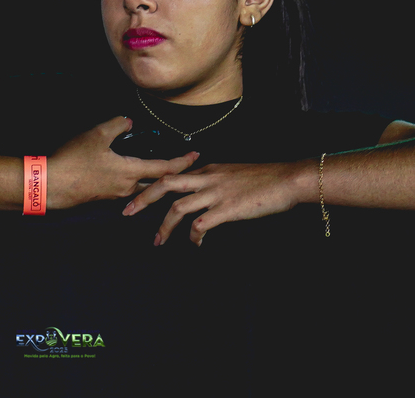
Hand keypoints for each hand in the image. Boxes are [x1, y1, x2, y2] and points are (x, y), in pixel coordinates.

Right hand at [47, 116, 201, 209]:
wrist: (49, 185)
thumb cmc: (74, 160)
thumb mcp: (96, 135)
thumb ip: (117, 125)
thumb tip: (128, 122)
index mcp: (130, 172)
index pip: (164, 169)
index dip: (182, 162)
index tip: (196, 156)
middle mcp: (127, 187)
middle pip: (156, 183)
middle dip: (171, 174)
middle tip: (183, 166)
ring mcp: (114, 195)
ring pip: (140, 187)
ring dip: (152, 179)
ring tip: (158, 170)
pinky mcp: (101, 197)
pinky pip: (125, 190)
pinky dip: (134, 182)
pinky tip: (128, 174)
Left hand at [121, 161, 311, 245]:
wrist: (288, 179)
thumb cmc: (265, 179)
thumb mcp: (233, 174)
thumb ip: (215, 182)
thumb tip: (202, 196)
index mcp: (208, 170)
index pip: (172, 173)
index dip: (152, 184)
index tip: (137, 195)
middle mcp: (207, 178)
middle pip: (165, 183)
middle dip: (143, 198)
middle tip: (126, 212)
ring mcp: (216, 193)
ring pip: (178, 206)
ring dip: (164, 226)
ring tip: (157, 241)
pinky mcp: (227, 209)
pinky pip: (200, 225)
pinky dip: (193, 237)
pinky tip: (195, 245)